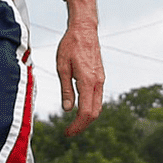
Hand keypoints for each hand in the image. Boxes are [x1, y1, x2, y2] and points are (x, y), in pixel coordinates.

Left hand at [54, 12, 104, 136]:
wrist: (84, 29)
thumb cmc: (70, 45)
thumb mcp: (62, 67)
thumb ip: (66, 89)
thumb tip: (68, 109)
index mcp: (87, 81)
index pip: (86, 112)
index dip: (77, 126)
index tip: (67, 133)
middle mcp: (98, 82)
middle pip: (95, 113)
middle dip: (82, 125)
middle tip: (69, 132)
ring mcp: (101, 80)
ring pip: (98, 106)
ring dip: (87, 117)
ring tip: (73, 123)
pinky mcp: (100, 77)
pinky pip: (97, 97)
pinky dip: (90, 107)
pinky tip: (79, 108)